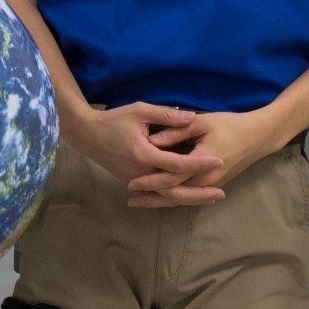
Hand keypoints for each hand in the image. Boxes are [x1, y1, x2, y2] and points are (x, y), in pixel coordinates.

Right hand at [71, 103, 225, 207]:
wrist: (87, 134)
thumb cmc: (113, 119)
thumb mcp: (139, 110)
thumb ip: (166, 115)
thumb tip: (192, 117)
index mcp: (143, 154)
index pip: (177, 163)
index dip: (199, 163)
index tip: (219, 160)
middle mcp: (141, 173)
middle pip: (174, 191)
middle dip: (199, 194)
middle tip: (221, 193)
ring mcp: (136, 181)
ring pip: (166, 196)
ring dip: (190, 198)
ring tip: (211, 197)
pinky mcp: (133, 182)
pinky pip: (158, 194)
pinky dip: (175, 197)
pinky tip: (189, 197)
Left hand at [129, 109, 285, 206]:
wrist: (258, 136)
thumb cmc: (230, 125)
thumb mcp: (202, 122)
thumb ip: (176, 130)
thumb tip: (152, 140)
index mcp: (203, 163)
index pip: (172, 177)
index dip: (151, 181)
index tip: (131, 181)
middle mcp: (208, 180)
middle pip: (175, 194)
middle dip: (152, 198)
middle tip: (130, 199)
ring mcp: (212, 184)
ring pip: (182, 198)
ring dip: (161, 201)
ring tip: (139, 201)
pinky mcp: (214, 184)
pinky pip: (190, 195)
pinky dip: (174, 197)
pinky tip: (160, 197)